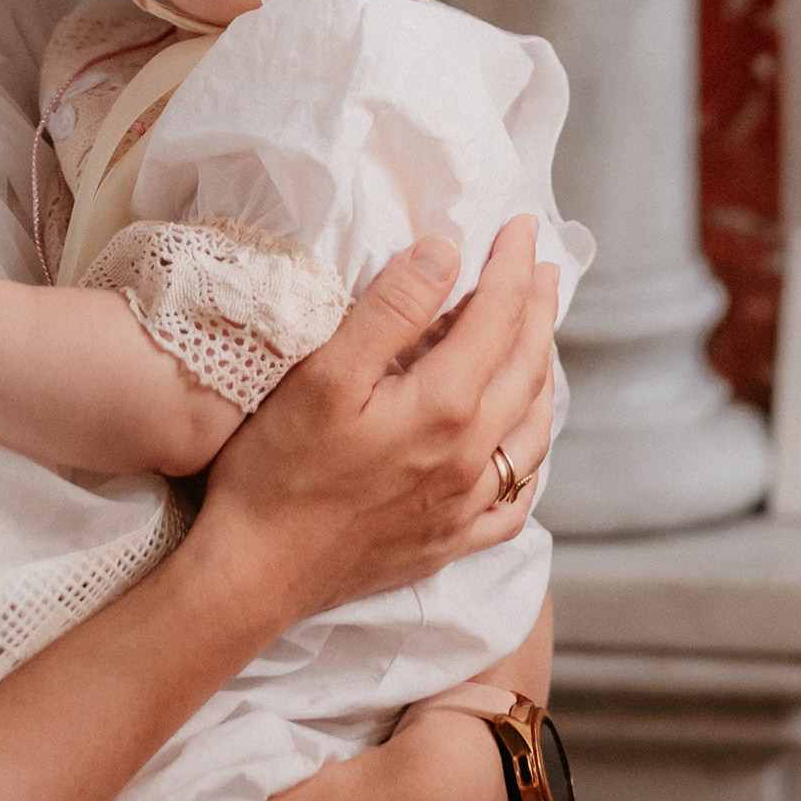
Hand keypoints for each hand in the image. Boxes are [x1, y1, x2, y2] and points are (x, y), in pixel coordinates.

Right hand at [193, 219, 555, 625]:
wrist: (256, 574)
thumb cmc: (277, 471)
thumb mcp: (323, 375)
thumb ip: (389, 311)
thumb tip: (445, 253)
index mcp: (444, 407)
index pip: (498, 317)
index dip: (513, 265)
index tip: (521, 226)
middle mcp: (471, 457)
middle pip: (526, 368)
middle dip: (538, 310)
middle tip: (542, 270)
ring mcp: (466, 506)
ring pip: (533, 432)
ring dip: (543, 375)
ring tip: (539, 342)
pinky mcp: (451, 542)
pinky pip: (517, 501)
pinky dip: (530, 460)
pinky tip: (522, 445)